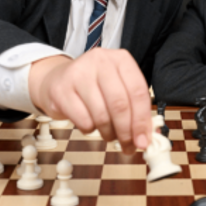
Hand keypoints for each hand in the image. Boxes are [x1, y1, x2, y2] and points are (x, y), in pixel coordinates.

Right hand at [28, 48, 151, 153]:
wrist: (58, 79)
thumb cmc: (94, 87)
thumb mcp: (118, 88)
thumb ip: (135, 109)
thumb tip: (147, 137)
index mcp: (121, 59)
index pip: (138, 91)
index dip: (142, 120)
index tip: (143, 141)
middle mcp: (100, 61)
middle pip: (120, 104)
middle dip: (126, 131)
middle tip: (128, 146)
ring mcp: (79, 73)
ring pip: (102, 115)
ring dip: (109, 133)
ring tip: (109, 135)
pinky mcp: (61, 90)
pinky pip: (83, 120)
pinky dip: (90, 129)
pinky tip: (90, 123)